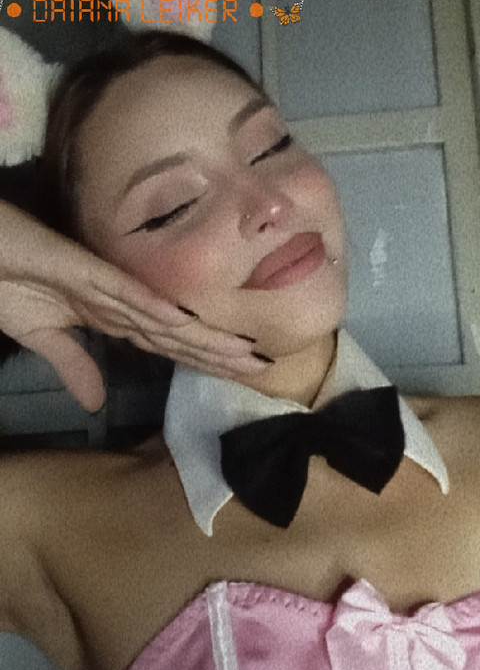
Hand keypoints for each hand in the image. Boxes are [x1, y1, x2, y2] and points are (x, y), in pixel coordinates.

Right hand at [0, 200, 267, 411]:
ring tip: (243, 353)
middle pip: (177, 332)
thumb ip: (72, 363)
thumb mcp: (40, 334)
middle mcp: (117, 299)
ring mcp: (101, 282)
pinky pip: (122, 291)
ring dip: (202, 336)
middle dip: (218, 352)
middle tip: (263, 367)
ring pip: (162, 315)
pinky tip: (184, 322)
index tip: (241, 373)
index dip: (204, 359)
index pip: (168, 342)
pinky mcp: (79, 267)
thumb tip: (96, 402)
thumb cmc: (4, 280)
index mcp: (110, 313)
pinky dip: (152, 308)